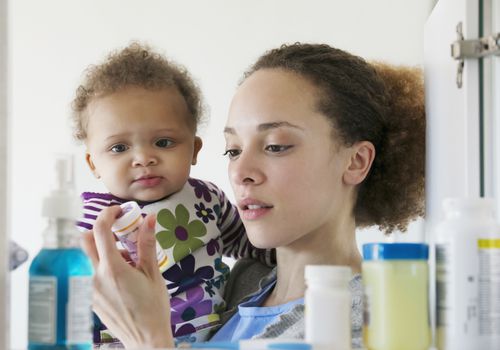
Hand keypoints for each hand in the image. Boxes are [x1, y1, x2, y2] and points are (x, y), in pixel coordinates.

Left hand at [81, 206, 173, 348]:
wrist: (145, 339)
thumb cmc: (153, 308)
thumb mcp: (153, 273)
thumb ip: (147, 244)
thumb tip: (149, 219)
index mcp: (113, 268)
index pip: (101, 230)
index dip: (108, 214)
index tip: (119, 211)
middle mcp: (95, 277)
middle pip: (84, 240)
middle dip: (99, 230)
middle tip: (119, 233)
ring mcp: (89, 289)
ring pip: (85, 257)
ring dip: (100, 249)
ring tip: (124, 259)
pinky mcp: (88, 299)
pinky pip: (87, 274)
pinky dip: (99, 266)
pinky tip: (118, 276)